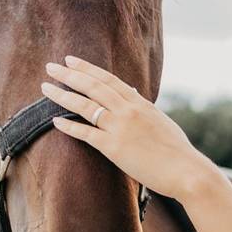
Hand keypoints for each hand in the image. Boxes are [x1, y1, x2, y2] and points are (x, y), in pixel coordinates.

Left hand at [41, 55, 213, 200]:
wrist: (186, 170)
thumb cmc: (177, 150)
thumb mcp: (160, 121)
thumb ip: (144, 108)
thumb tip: (135, 94)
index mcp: (140, 103)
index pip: (109, 79)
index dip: (88, 68)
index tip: (71, 60)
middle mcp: (129, 110)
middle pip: (93, 87)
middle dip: (70, 75)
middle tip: (50, 67)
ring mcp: (121, 127)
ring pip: (85, 106)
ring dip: (62, 96)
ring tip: (45, 88)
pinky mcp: (114, 148)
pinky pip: (86, 133)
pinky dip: (70, 126)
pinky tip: (54, 120)